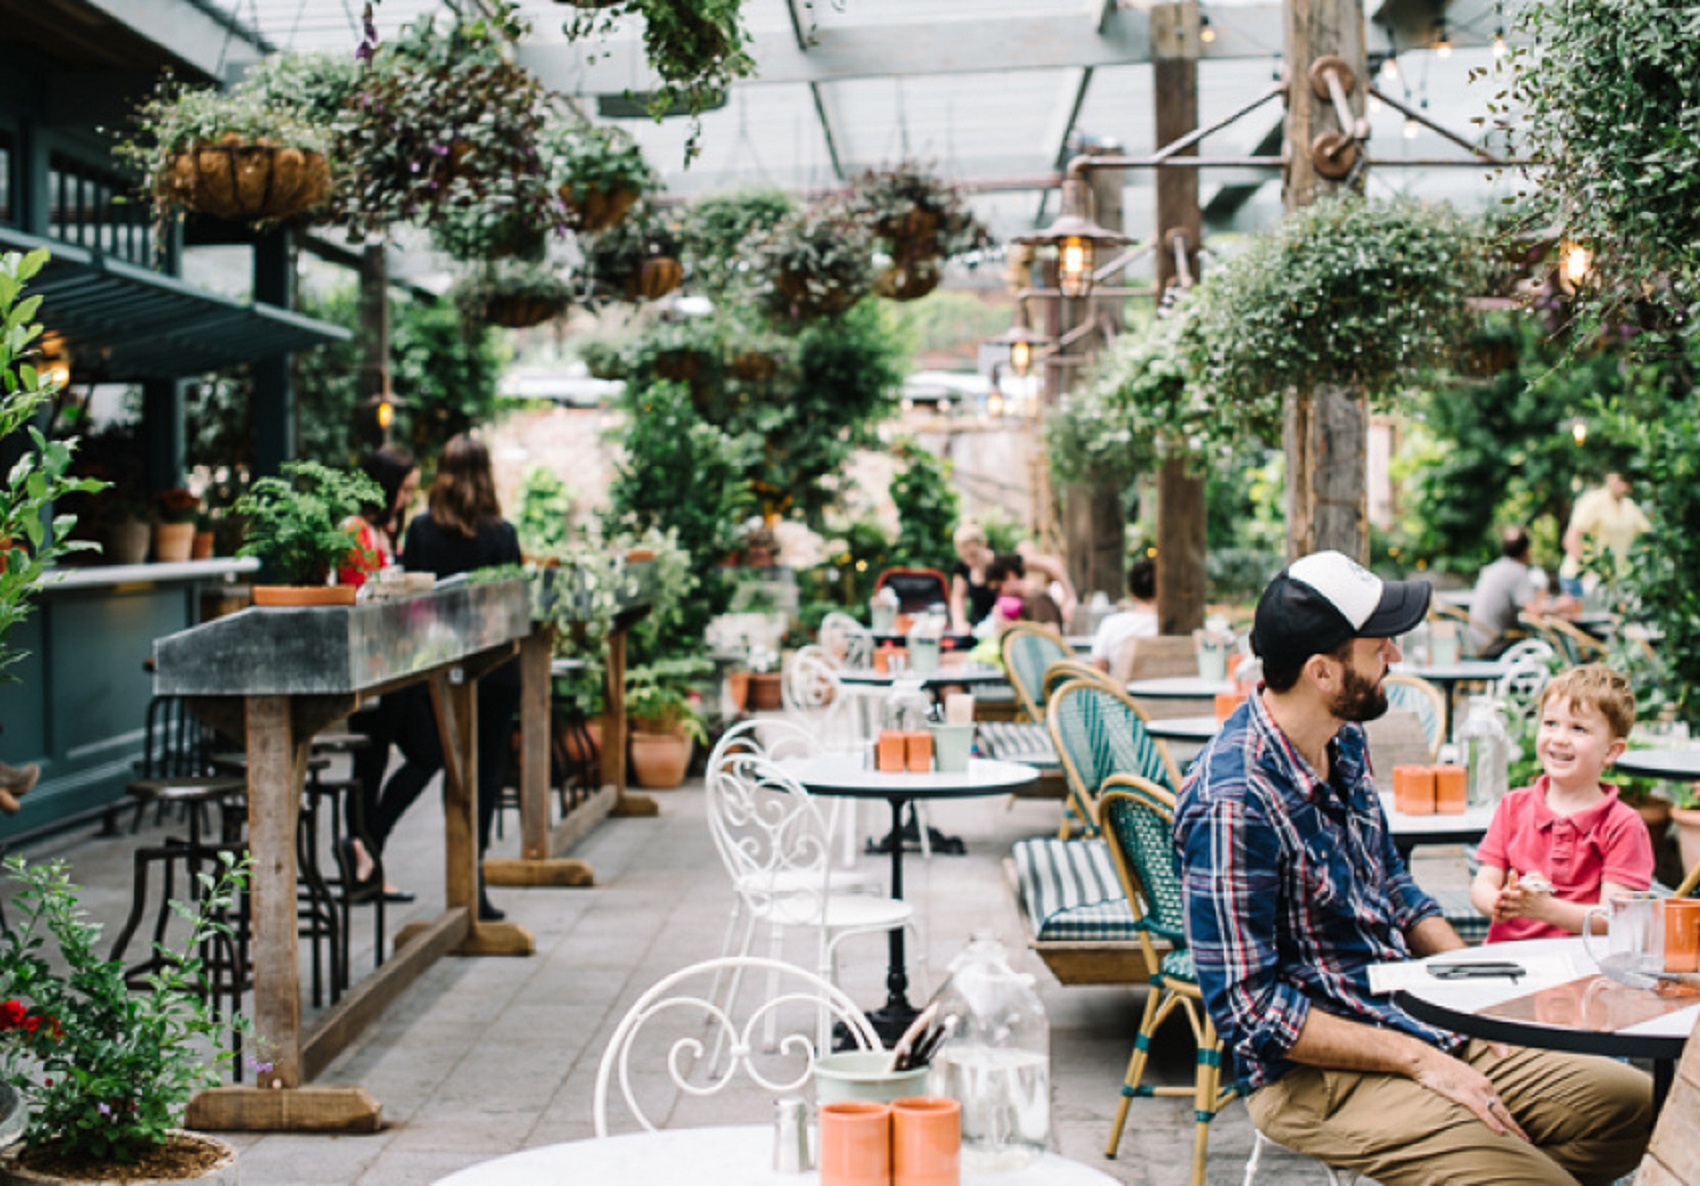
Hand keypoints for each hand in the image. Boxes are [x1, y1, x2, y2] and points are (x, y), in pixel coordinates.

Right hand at [1412, 1054, 1529, 1140]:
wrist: (1424, 1060)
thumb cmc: (1437, 1067)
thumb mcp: (1457, 1074)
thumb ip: (1466, 1085)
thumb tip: (1467, 1096)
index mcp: (1481, 1079)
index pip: (1498, 1100)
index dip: (1508, 1114)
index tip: (1515, 1125)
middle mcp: (1483, 1084)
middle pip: (1503, 1108)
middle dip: (1515, 1124)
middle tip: (1526, 1138)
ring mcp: (1475, 1090)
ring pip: (1498, 1111)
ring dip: (1511, 1126)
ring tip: (1521, 1139)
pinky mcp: (1465, 1095)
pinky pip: (1484, 1112)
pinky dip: (1494, 1122)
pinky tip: (1502, 1132)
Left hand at [1494, 870, 1551, 921]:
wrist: (1549, 910)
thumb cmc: (1544, 894)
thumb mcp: (1543, 884)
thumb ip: (1537, 876)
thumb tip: (1528, 873)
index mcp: (1531, 892)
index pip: (1526, 888)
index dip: (1521, 886)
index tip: (1515, 884)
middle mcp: (1527, 900)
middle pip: (1516, 897)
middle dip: (1509, 895)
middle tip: (1501, 893)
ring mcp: (1524, 907)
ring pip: (1512, 906)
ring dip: (1504, 905)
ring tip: (1496, 902)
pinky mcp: (1522, 913)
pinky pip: (1513, 914)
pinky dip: (1506, 913)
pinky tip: (1500, 911)